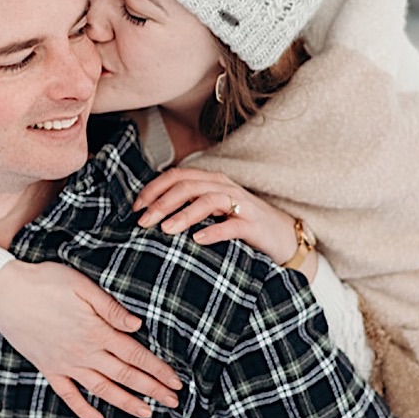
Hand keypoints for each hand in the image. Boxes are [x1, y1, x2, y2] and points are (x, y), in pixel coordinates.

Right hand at [0, 260, 182, 417]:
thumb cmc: (44, 283)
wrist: (4, 294)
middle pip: (125, 376)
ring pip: (102, 390)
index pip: (136, 355)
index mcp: (97, 331)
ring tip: (148, 413)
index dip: (158, 370)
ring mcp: (66, 364)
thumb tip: (137, 325)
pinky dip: (84, 411)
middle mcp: (84, 353)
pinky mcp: (49, 369)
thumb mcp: (82, 285)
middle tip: (174, 401)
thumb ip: (110, 307)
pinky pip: (69, 396)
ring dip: (127, 403)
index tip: (176, 381)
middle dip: (152, 390)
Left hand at [135, 168, 311, 274]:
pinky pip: (232, 225)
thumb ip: (189, 207)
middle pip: (188, 186)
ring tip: (166, 230)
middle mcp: (225, 187)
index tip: (135, 208)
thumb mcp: (213, 212)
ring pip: (208, 200)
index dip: (153, 189)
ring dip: (184, 214)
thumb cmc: (242, 225)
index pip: (177, 176)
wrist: (284, 238)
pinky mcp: (254, 225)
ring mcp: (241, 205)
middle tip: (143, 222)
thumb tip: (151, 216)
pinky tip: (197, 241)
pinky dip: (213, 232)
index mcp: (212, 181)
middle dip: (162, 203)